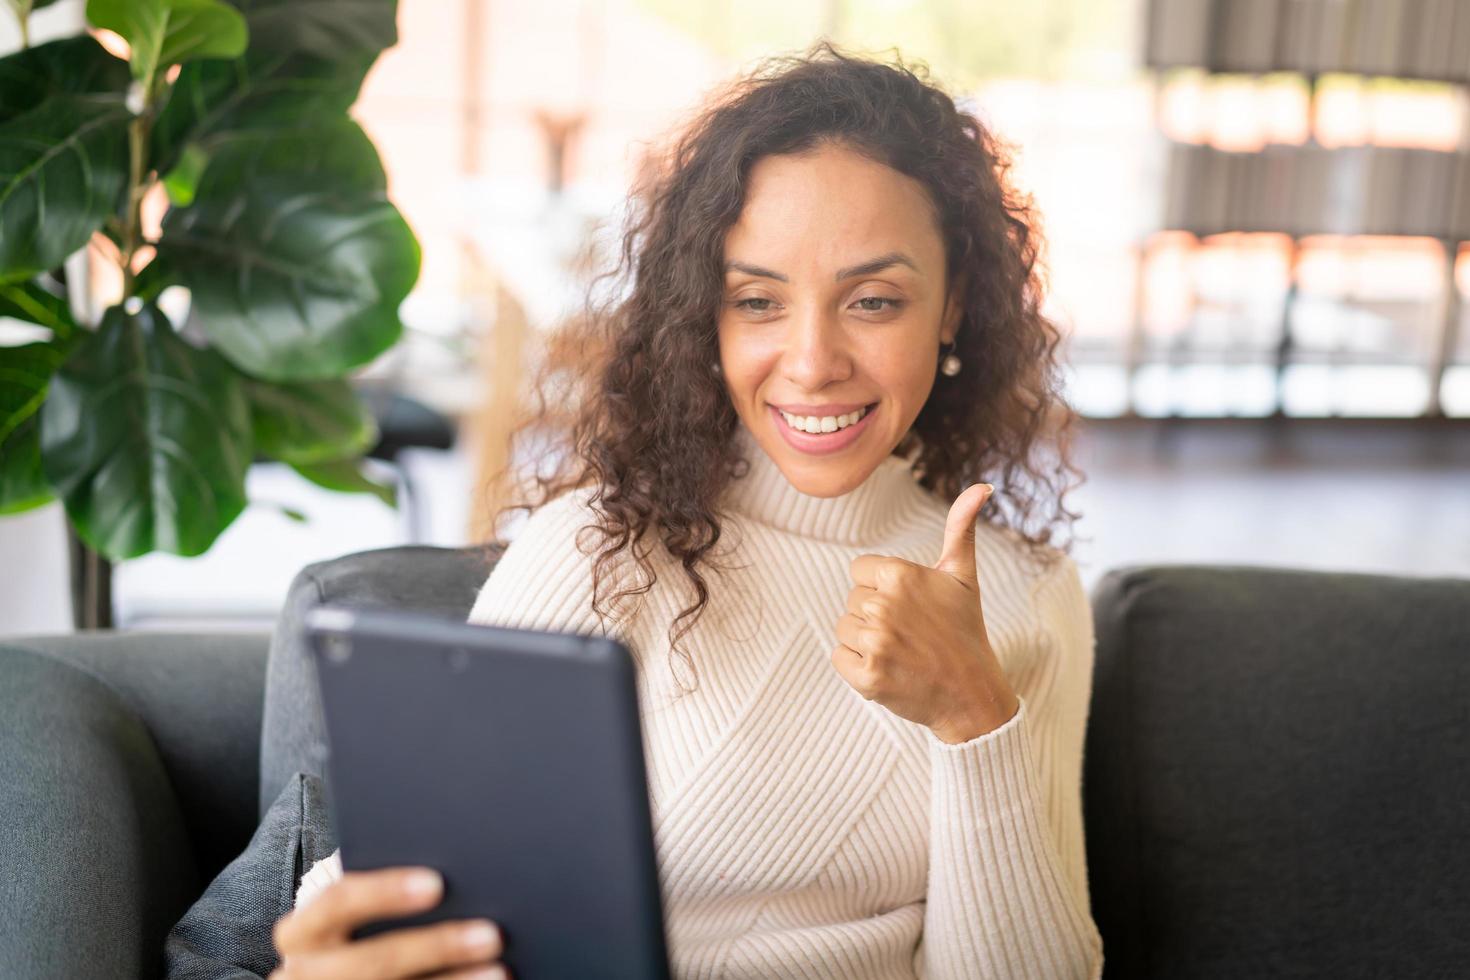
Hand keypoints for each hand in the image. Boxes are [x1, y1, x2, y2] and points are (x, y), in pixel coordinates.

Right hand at [269, 866, 509, 979]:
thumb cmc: (352, 935)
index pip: (339, 902)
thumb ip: (386, 895)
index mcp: (302, 931)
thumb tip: (457, 869)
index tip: (437, 883)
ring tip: (500, 971)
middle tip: (492, 933)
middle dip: (435, 947)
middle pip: (373, 962)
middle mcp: (305, 975)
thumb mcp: (351, 917)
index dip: (386, 892)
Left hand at [832, 482, 1018, 743]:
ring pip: (844, 629)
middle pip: (851, 601)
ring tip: (901, 651)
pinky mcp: (866, 677)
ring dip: (865, 642)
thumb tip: (982, 486)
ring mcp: (874, 643)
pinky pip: (839, 658)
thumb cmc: (965, 631)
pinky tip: (890, 669)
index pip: (859, 571)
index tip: (910, 606)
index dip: (882, 588)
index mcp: (899, 575)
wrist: (972, 694)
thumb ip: (961, 528)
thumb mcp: (962, 576)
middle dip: (875, 616)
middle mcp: (884, 605)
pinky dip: (857, 667)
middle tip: (910, 633)